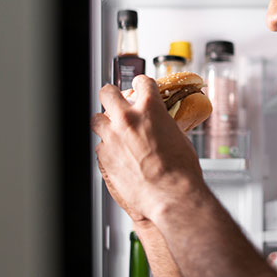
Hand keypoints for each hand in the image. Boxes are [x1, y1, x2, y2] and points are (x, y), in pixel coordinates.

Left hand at [91, 75, 203, 222]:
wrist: (170, 194)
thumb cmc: (180, 170)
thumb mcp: (179, 137)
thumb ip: (164, 124)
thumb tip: (163, 125)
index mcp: (150, 108)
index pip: (142, 82)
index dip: (142, 84)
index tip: (141, 87)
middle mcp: (127, 118)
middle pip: (108, 92)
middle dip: (112, 95)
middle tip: (117, 100)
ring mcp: (112, 136)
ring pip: (96, 119)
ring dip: (105, 122)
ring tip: (113, 129)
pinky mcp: (103, 156)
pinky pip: (100, 145)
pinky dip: (108, 147)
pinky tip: (118, 154)